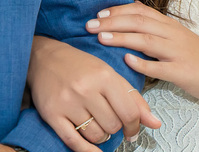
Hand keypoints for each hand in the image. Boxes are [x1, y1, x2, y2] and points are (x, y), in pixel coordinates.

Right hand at [27, 36, 160, 151]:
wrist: (44, 56)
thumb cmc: (80, 66)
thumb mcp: (109, 74)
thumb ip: (133, 98)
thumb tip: (155, 123)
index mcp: (104, 76)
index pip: (129, 112)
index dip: (135, 126)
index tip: (132, 130)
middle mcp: (86, 89)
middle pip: (113, 125)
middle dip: (115, 128)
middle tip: (109, 122)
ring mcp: (68, 102)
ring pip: (95, 135)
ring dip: (100, 135)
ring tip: (95, 124)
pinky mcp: (52, 114)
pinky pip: (74, 142)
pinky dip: (87, 151)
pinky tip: (94, 151)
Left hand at [87, 2, 198, 105]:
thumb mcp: (178, 38)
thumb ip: (156, 29)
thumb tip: (132, 14)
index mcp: (170, 26)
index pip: (140, 11)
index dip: (117, 10)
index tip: (98, 13)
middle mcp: (173, 35)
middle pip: (139, 21)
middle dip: (112, 22)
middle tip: (89, 25)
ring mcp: (178, 53)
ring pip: (146, 40)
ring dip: (121, 37)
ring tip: (101, 38)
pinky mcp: (184, 72)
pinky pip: (160, 67)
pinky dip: (142, 63)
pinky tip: (126, 61)